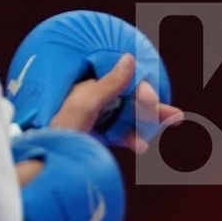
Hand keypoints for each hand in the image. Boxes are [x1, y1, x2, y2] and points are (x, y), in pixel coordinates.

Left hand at [47, 54, 185, 153]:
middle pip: (129, 102)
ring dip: (148, 124)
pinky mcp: (92, 138)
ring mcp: (92, 121)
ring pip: (127, 119)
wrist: (43, 162)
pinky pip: (117, 135)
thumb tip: (129, 58)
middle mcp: (91, 102)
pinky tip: (141, 146)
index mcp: (87, 88)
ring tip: (170, 127)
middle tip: (178, 116)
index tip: (158, 100)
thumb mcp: (86, 103)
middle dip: (154, 109)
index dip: (142, 92)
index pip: (123, 85)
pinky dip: (131, 138)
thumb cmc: (59, 129)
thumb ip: (109, 84)